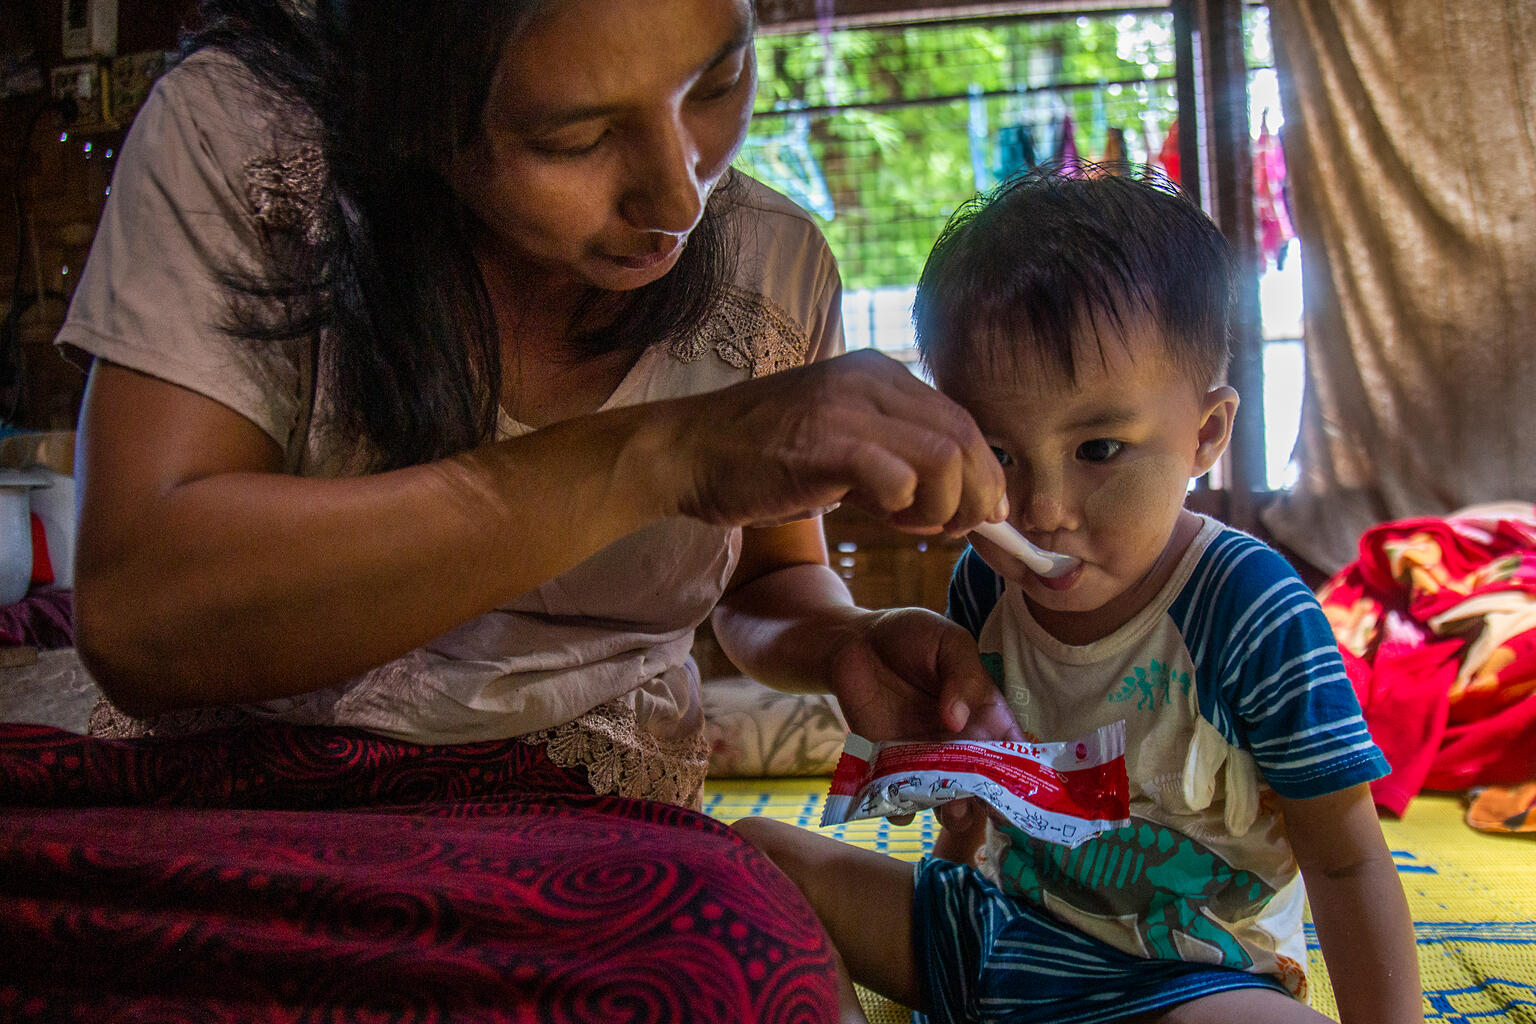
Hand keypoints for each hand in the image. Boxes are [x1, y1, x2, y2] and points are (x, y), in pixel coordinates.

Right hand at [668, 350, 1005, 534]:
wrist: (686, 450)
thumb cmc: (759, 458)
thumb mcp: (839, 448)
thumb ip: (893, 464)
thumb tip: (955, 503)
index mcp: (878, 374)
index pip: (961, 419)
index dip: (983, 472)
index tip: (978, 513)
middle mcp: (869, 379)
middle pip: (965, 435)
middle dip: (976, 493)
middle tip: (958, 528)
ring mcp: (846, 407)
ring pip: (945, 455)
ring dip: (944, 504)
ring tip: (915, 525)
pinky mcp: (823, 442)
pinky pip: (898, 476)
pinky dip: (906, 506)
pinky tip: (885, 519)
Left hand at [826, 606, 1021, 830]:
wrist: (855, 643)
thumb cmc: (912, 637)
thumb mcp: (949, 643)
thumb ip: (963, 676)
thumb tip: (958, 719)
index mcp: (986, 718)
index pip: (1014, 756)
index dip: (1021, 778)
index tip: (1019, 796)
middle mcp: (961, 748)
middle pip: (984, 791)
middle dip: (983, 805)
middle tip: (972, 802)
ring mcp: (926, 762)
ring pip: (946, 805)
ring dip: (949, 814)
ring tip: (944, 807)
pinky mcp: (888, 770)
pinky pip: (899, 804)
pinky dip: (900, 809)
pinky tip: (896, 796)